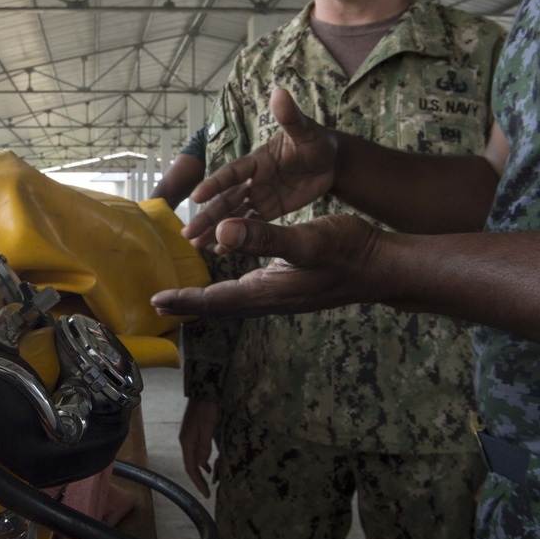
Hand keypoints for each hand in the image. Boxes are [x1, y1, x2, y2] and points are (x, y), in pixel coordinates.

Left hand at [153, 214, 386, 317]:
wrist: (384, 265)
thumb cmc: (349, 251)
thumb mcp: (306, 239)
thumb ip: (263, 238)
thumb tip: (223, 233)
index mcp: (266, 291)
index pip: (214, 300)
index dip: (184, 301)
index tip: (156, 302)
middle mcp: (270, 299)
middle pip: (219, 306)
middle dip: (188, 305)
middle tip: (159, 304)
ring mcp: (281, 295)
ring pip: (233, 301)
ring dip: (206, 300)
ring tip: (184, 297)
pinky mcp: (290, 288)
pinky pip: (248, 293)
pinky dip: (228, 290)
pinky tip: (227, 282)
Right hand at [179, 398, 219, 497]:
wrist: (205, 391)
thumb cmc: (207, 409)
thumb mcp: (208, 428)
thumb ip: (204, 447)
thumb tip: (201, 464)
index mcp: (187, 441)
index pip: (191, 467)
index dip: (198, 482)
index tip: (206, 494)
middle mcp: (185, 441)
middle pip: (190, 464)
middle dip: (197, 479)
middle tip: (207, 492)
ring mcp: (189, 436)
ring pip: (193, 458)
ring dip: (200, 471)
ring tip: (208, 482)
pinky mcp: (194, 432)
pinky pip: (196, 451)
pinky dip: (202, 461)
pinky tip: (208, 464)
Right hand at [184, 88, 337, 248]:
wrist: (329, 161)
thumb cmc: (316, 141)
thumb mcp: (305, 130)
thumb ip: (291, 117)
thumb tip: (280, 92)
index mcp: (256, 160)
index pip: (232, 172)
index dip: (215, 182)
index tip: (197, 195)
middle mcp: (251, 179)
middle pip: (224, 199)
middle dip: (206, 216)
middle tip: (186, 232)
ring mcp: (258, 196)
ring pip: (232, 214)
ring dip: (214, 229)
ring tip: (194, 244)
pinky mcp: (268, 210)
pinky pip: (249, 225)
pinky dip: (235, 238)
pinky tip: (218, 252)